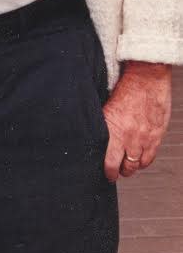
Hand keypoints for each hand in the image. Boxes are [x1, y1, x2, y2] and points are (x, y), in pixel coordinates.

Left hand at [102, 61, 171, 181]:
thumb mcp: (106, 106)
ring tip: (127, 166)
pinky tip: (139, 159)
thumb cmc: (125, 88)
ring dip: (132, 168)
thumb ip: (104, 124)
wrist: (146, 78)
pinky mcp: (157, 135)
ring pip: (138, 165)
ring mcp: (145, 138)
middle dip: (120, 172)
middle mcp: (130, 138)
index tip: (107, 174)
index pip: (110, 161)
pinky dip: (144, 161)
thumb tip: (95, 134)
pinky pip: (150, 157)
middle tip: (116, 172)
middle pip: (125, 167)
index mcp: (114, 130)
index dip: (108, 172)